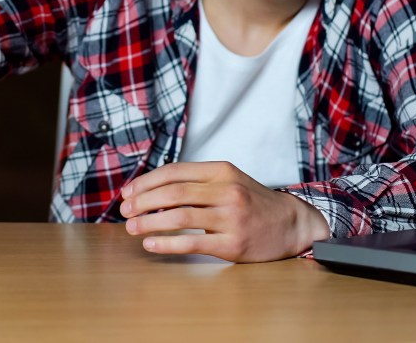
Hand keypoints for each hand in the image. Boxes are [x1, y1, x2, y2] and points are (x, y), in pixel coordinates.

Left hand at [120, 161, 329, 261]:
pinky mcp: (233, 244)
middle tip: (124, 211)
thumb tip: (150, 190)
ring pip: (179, 216)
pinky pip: (192, 242)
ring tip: (131, 228)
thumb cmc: (252, 202)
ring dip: (149, 222)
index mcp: (221, 171)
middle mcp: (227, 191)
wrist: (291, 223)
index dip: (146, 182)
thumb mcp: (228, 180)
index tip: (128, 193)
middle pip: (173, 192)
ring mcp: (231, 218)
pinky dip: (167, 244)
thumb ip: (196, 182)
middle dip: (142, 202)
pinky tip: (151, 245)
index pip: (174, 171)